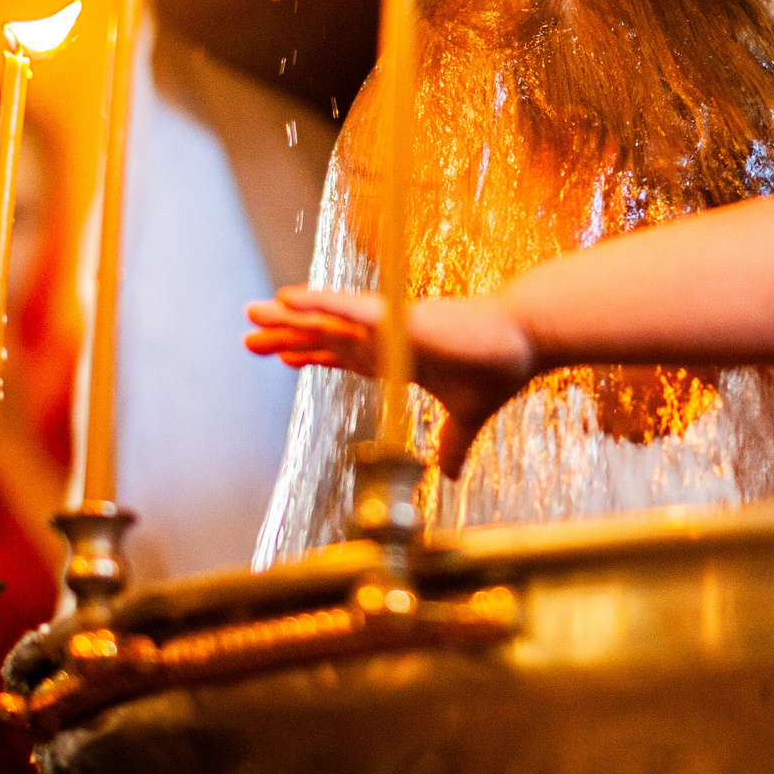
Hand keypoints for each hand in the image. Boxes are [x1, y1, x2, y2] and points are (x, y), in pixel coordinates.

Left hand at [248, 287, 534, 477]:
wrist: (523, 343)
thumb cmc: (499, 369)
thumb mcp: (468, 417)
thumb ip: (454, 442)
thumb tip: (451, 475)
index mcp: (398, 357)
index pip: (344, 355)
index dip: (313, 355)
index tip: (284, 358)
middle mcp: (387, 337)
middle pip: (325, 337)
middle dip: (288, 337)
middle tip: (249, 336)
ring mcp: (389, 325)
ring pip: (326, 320)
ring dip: (289, 319)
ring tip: (253, 313)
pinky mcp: (397, 317)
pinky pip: (346, 308)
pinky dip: (315, 302)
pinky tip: (287, 298)